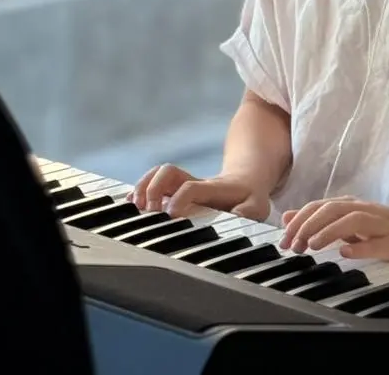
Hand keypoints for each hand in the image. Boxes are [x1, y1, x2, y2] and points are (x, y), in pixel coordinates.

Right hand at [127, 163, 269, 219]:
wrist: (247, 180)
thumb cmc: (250, 197)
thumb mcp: (257, 205)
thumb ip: (249, 211)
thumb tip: (239, 216)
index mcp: (212, 188)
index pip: (190, 187)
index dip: (178, 199)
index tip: (170, 215)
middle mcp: (194, 182)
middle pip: (168, 172)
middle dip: (153, 188)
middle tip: (150, 212)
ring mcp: (184, 184)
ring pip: (158, 174)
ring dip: (143, 187)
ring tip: (136, 207)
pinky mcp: (177, 188)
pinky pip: (154, 183)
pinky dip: (140, 191)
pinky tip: (131, 204)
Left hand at [279, 196, 388, 264]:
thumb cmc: (384, 227)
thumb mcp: (347, 221)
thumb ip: (319, 219)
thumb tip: (288, 217)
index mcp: (351, 205)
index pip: (319, 206)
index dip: (299, 221)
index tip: (284, 240)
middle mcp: (364, 210)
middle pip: (332, 209)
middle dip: (308, 225)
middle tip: (294, 246)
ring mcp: (380, 224)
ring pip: (352, 219)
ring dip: (330, 231)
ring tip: (313, 245)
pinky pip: (377, 242)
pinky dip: (360, 246)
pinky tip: (347, 252)